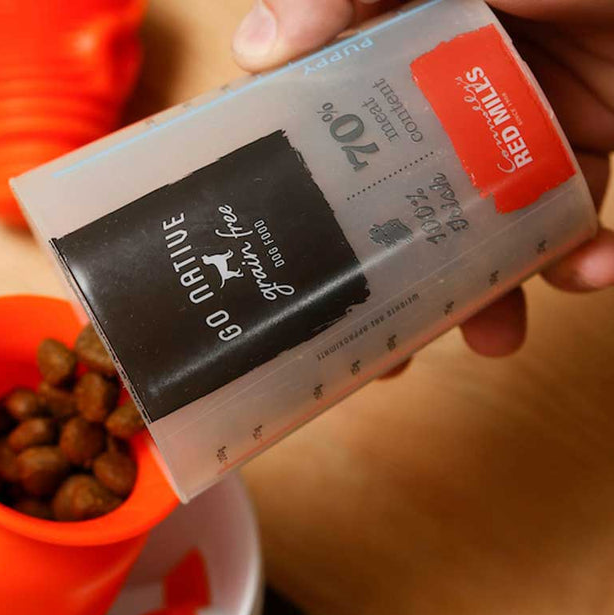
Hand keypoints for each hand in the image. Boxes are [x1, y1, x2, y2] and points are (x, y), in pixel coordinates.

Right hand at [232, 0, 613, 361]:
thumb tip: (250, 49)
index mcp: (405, 49)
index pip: (336, 138)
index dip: (314, 210)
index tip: (299, 275)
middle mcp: (454, 95)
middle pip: (407, 206)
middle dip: (400, 284)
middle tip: (388, 350)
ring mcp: (522, 123)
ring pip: (488, 230)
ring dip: (492, 295)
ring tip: (492, 338)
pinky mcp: (588, 145)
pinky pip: (574, 218)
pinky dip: (584, 257)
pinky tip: (589, 271)